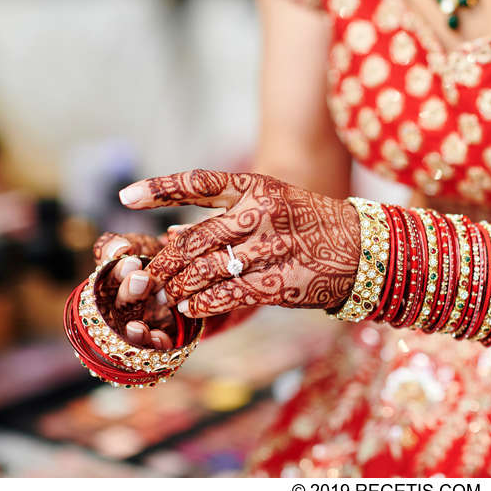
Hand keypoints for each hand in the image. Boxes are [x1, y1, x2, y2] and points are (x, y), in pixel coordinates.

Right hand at [90, 230, 177, 348]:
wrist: (186, 272)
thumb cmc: (153, 255)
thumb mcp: (136, 244)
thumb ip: (117, 244)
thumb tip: (118, 247)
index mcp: (110, 284)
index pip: (104, 281)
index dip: (115, 273)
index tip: (132, 259)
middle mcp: (120, 308)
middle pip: (116, 307)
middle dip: (128, 294)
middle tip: (142, 278)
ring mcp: (137, 325)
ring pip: (129, 334)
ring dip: (133, 331)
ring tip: (139, 326)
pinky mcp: (158, 338)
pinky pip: (153, 348)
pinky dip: (154, 344)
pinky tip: (160, 338)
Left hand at [117, 170, 360, 317]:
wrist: (364, 249)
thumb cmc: (313, 226)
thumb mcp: (274, 206)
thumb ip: (226, 218)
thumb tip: (172, 234)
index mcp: (258, 187)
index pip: (198, 183)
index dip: (159, 189)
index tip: (125, 197)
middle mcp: (262, 213)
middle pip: (193, 239)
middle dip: (164, 262)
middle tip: (146, 277)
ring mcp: (272, 248)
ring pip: (205, 270)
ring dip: (179, 287)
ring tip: (166, 295)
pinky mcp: (280, 281)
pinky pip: (228, 295)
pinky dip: (203, 303)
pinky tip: (192, 307)